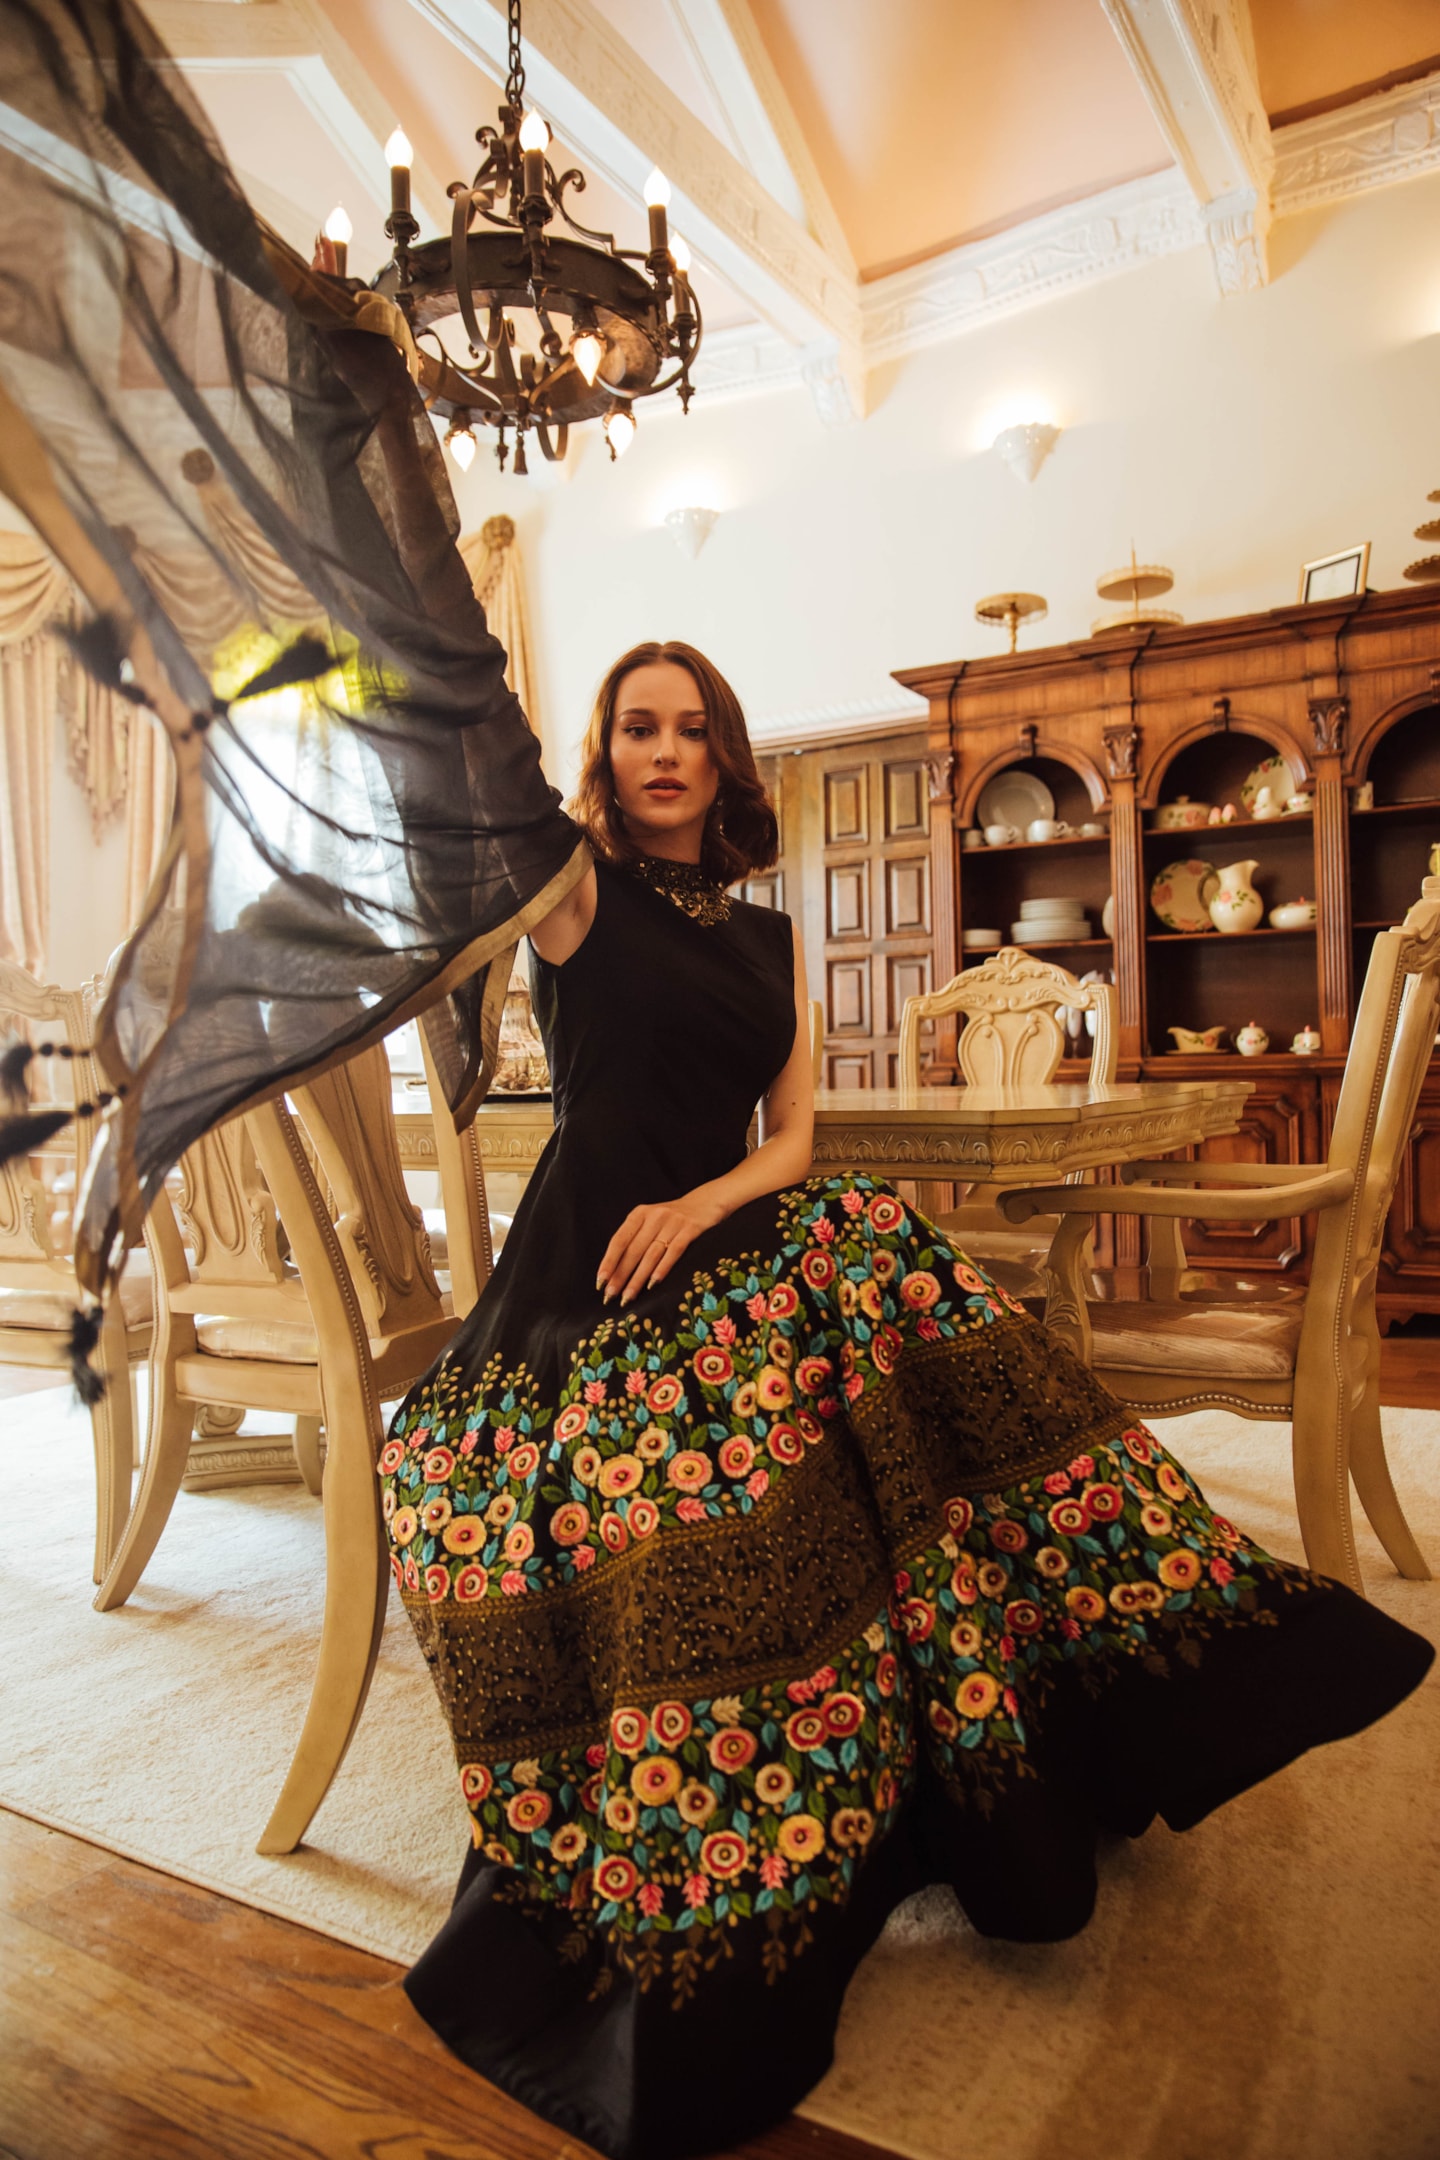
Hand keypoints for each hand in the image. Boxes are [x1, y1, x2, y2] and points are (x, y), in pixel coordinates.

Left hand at [597, 1195, 721, 1303]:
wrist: (706, 1202)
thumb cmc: (672, 1219)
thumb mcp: (651, 1221)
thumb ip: (636, 1239)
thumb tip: (615, 1271)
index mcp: (639, 1214)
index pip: (619, 1240)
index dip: (609, 1261)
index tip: (600, 1281)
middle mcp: (654, 1216)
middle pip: (633, 1250)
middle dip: (621, 1275)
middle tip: (610, 1295)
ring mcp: (673, 1223)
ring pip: (651, 1254)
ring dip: (638, 1278)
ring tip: (628, 1296)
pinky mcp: (690, 1229)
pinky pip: (674, 1251)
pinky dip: (662, 1268)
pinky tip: (653, 1283)